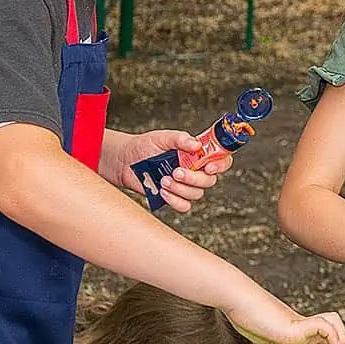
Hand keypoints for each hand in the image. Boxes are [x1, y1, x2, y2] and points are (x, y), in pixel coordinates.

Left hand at [103, 128, 232, 212]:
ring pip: (197, 194)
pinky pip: (184, 206)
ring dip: (181, 189)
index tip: (208, 166)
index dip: (220, 164)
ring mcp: (184, 185)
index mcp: (196, 154)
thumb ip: (179, 139)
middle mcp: (194, 170)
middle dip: (194, 178)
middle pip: (209, 180)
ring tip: (163, 180)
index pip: (220, 159)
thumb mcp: (162, 137)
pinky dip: (175, 200)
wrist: (124, 161)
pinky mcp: (173, 197)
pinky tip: (162, 191)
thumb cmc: (144, 146)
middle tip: (176, 172)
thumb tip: (196, 144)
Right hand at [227, 293, 344, 343]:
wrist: (238, 302)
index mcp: (298, 335)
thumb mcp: (268, 339)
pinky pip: (324, 325)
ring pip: (337, 326)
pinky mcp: (298, 323)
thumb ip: (279, 343)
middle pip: (338, 336)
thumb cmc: (248, 316)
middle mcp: (304, 329)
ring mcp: (302, 325)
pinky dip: (333, 337)